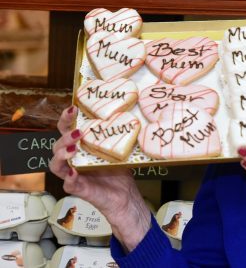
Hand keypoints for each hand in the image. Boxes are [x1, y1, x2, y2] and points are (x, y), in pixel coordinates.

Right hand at [49, 106, 150, 251]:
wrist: (126, 197)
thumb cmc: (119, 172)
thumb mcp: (119, 150)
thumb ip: (118, 137)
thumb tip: (130, 116)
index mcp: (81, 147)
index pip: (67, 130)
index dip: (66, 118)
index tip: (74, 108)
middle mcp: (74, 159)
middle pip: (57, 145)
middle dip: (64, 136)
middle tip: (78, 131)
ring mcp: (73, 175)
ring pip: (56, 164)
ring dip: (61, 154)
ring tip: (73, 148)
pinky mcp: (78, 189)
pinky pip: (68, 184)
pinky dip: (69, 177)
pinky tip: (74, 172)